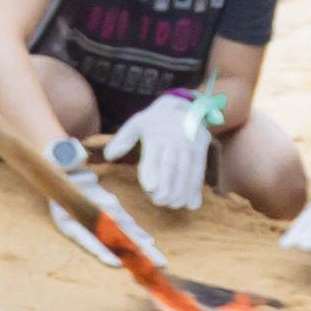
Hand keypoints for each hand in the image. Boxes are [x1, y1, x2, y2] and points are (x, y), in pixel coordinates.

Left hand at [128, 87, 215, 217]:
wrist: (183, 104)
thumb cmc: (155, 120)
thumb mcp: (137, 123)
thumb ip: (123, 139)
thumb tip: (109, 155)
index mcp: (156, 133)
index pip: (154, 154)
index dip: (151, 170)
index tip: (149, 187)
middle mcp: (174, 138)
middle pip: (171, 165)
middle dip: (166, 186)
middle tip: (159, 202)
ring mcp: (190, 144)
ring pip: (187, 170)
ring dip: (182, 190)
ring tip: (174, 205)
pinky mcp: (201, 149)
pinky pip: (199, 170)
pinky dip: (196, 188)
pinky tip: (191, 203)